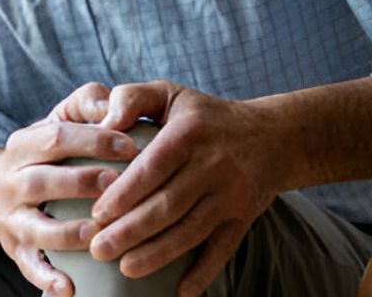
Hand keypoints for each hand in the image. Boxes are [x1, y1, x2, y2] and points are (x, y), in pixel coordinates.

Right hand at [0, 84, 141, 296]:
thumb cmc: (49, 150)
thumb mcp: (61, 119)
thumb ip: (87, 103)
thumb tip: (112, 105)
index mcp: (22, 144)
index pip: (56, 137)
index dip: (94, 141)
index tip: (132, 147)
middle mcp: (10, 180)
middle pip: (43, 180)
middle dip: (81, 182)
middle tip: (118, 186)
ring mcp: (11, 217)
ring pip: (35, 226)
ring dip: (67, 232)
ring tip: (98, 234)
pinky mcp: (15, 248)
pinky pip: (29, 265)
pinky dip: (47, 278)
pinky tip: (70, 288)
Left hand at [87, 81, 280, 296]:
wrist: (275, 136)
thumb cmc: (206, 116)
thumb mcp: (170, 93)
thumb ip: (131, 98)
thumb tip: (104, 122)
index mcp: (189, 133)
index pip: (151, 169)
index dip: (123, 194)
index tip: (96, 214)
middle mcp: (214, 165)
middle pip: (168, 206)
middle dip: (130, 232)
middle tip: (98, 250)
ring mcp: (232, 194)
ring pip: (191, 231)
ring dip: (157, 254)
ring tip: (125, 269)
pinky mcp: (245, 217)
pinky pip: (223, 248)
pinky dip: (204, 273)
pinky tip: (180, 292)